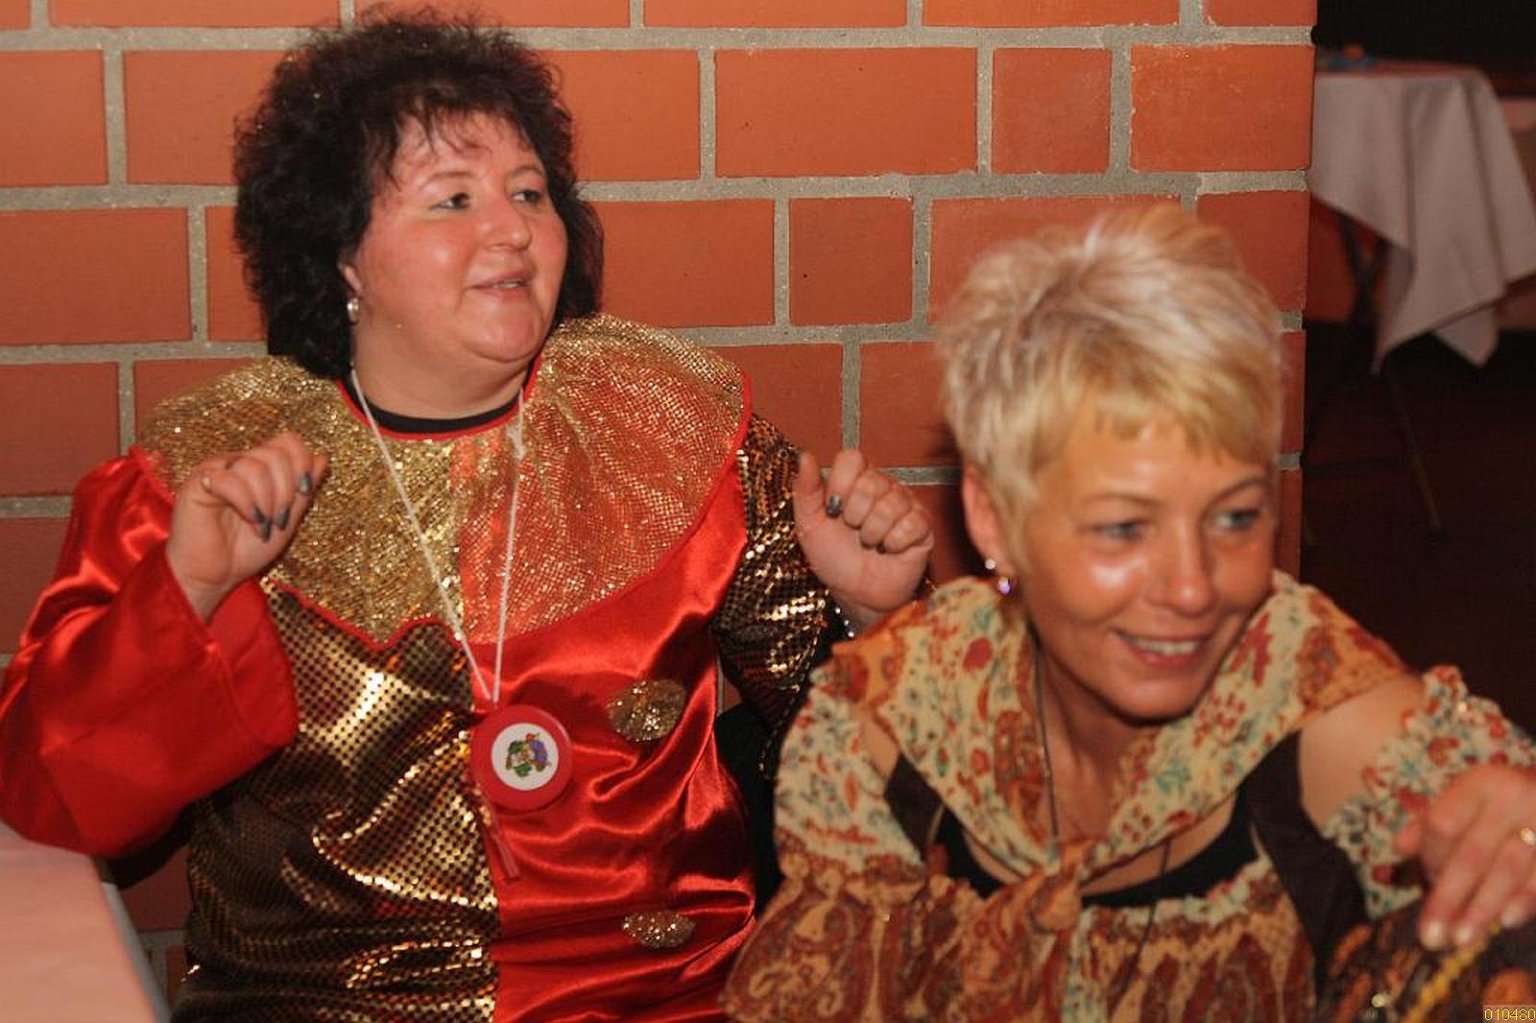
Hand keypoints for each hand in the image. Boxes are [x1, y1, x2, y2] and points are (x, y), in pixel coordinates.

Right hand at [166, 432, 328, 620]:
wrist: (215, 576)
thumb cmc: (247, 549)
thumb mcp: (288, 519)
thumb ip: (304, 489)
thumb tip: (322, 457)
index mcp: (259, 466)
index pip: (288, 441)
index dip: (302, 464)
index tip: (304, 493)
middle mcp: (237, 462)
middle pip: (275, 453)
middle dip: (286, 490)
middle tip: (279, 519)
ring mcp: (217, 470)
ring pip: (254, 466)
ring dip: (267, 501)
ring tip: (263, 525)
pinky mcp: (197, 483)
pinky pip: (229, 479)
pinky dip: (248, 503)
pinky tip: (251, 522)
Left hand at [791, 449, 932, 631]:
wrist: (855, 593)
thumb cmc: (833, 558)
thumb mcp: (809, 525)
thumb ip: (805, 490)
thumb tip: (804, 455)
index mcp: (855, 480)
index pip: (852, 458)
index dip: (841, 483)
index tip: (833, 509)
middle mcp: (883, 487)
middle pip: (872, 481)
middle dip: (855, 513)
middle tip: (853, 530)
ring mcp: (905, 505)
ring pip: (892, 504)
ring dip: (873, 532)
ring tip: (869, 543)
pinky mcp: (923, 526)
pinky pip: (912, 524)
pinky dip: (894, 542)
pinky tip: (888, 549)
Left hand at [1394, 763, 1535, 948]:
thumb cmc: (1502, 801)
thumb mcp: (1466, 799)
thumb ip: (1430, 823)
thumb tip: (1399, 848)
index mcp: (1480, 785)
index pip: (1444, 824)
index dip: (1431, 857)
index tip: (1425, 882)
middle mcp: (1513, 800)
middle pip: (1473, 855)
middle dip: (1449, 899)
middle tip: (1431, 936)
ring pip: (1508, 872)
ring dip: (1483, 909)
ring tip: (1461, 939)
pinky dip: (1525, 902)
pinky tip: (1506, 922)